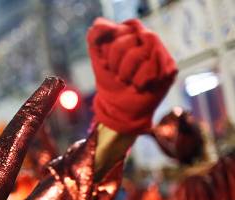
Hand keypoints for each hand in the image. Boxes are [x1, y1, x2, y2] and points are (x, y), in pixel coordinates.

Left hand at [87, 17, 176, 133]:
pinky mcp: (170, 69)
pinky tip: (140, 86)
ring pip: (143, 52)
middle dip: (118, 60)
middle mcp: (150, 41)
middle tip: (119, 74)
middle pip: (133, 37)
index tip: (108, 63)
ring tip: (128, 80)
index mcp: (134, 34)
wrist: (118, 108)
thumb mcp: (97, 58)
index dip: (112, 47)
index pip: (125, 27)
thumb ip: (96, 36)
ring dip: (128, 71)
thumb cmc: (109, 81)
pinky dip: (139, 81)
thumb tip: (101, 24)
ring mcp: (162, 54)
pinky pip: (152, 69)